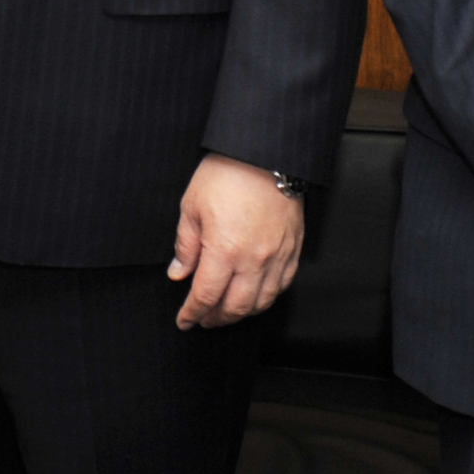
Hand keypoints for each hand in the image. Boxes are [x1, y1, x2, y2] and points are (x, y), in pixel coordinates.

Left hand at [167, 156, 305, 327]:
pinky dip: (267, 297)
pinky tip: (255, 296)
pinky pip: (283, 285)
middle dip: (216, 319)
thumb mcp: (192, 207)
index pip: (206, 296)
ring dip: (242, 313)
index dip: (192, 313)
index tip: (184, 320)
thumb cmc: (227, 174)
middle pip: (235, 307)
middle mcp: (254, 259)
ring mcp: (277, 256)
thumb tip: (179, 272)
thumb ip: (186, 245)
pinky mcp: (294, 248)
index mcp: (224, 250)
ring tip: (227, 312)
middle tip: (203, 320)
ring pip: (262, 302)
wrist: (265, 153)